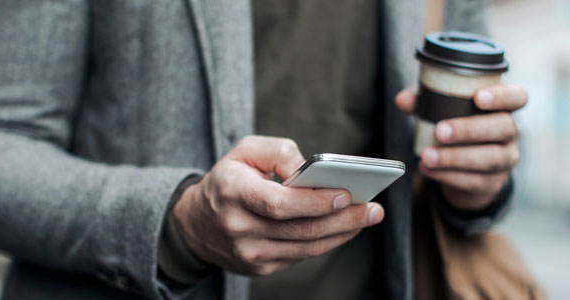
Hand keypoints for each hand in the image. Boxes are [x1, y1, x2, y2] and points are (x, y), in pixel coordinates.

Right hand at [172, 136, 384, 275]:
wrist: (195, 223)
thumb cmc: (229, 179)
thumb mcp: (245, 151)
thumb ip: (280, 152)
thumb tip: (312, 171)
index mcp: (233, 192)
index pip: (278, 203)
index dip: (314, 202)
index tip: (346, 193)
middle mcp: (239, 227)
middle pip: (300, 229)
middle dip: (344, 219)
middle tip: (374, 208)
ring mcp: (249, 253)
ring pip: (306, 248)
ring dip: (343, 233)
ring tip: (368, 216)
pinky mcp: (259, 268)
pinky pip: (301, 256)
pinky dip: (327, 241)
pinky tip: (345, 227)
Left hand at [395, 84, 526, 209]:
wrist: (464, 171)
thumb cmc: (455, 128)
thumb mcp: (440, 110)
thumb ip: (424, 101)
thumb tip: (403, 100)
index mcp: (503, 108)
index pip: (517, 97)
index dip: (502, 96)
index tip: (479, 98)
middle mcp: (511, 132)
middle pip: (503, 127)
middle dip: (470, 129)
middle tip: (440, 131)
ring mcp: (506, 159)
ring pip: (490, 158)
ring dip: (456, 157)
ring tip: (427, 155)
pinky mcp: (492, 182)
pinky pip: (475, 180)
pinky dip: (448, 175)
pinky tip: (428, 169)